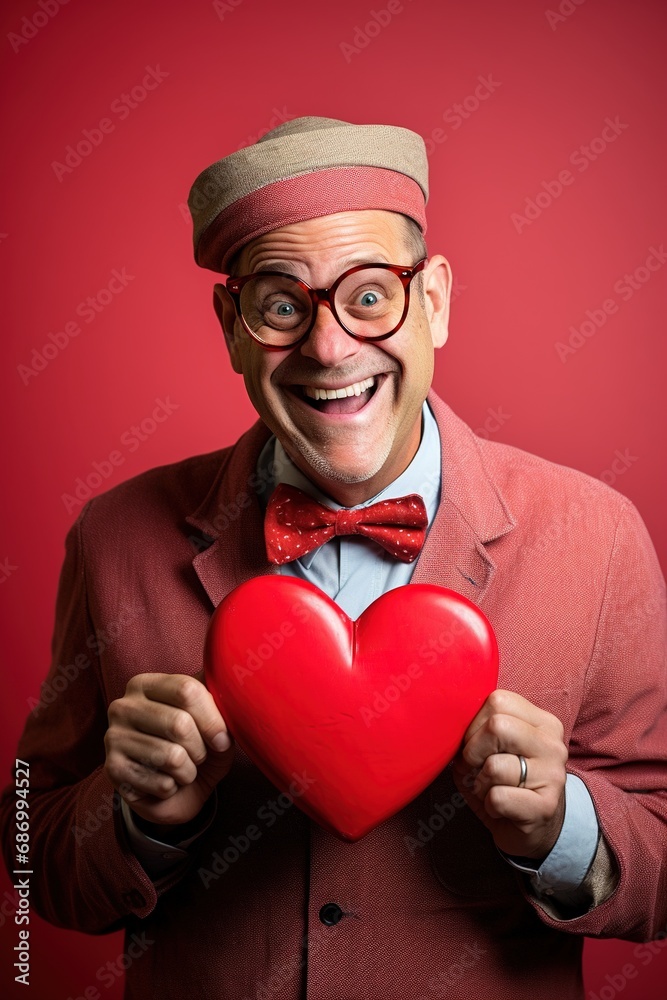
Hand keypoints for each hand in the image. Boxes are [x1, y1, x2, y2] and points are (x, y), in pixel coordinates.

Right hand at [104, 670, 233, 826]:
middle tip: (198, 756)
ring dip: (188, 771)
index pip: (187, 689)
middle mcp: (124, 706)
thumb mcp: (212, 719)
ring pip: (172, 757)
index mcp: (146, 684)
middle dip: (200, 749)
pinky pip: (162, 783)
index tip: (222, 739)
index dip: (213, 719)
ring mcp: (113, 738)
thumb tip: (234, 683)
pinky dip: (173, 788)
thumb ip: (218, 698)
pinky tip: (164, 782)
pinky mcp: (112, 771)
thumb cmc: (196, 747)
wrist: (176, 792)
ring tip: (182, 770)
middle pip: (180, 724)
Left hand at [451, 689, 567, 859]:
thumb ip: (480, 729)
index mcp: (542, 722)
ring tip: (490, 790)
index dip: (473, 723)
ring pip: (493, 766)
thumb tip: (448, 722)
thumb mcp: (494, 748)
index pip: (498, 701)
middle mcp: (552, 744)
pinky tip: (501, 809)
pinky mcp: (545, 807)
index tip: (473, 743)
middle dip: (473, 750)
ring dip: (480, 783)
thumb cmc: (506, 782)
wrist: (536, 830)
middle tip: (475, 767)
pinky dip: (488, 805)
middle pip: (497, 726)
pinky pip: (497, 797)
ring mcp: (553, 775)